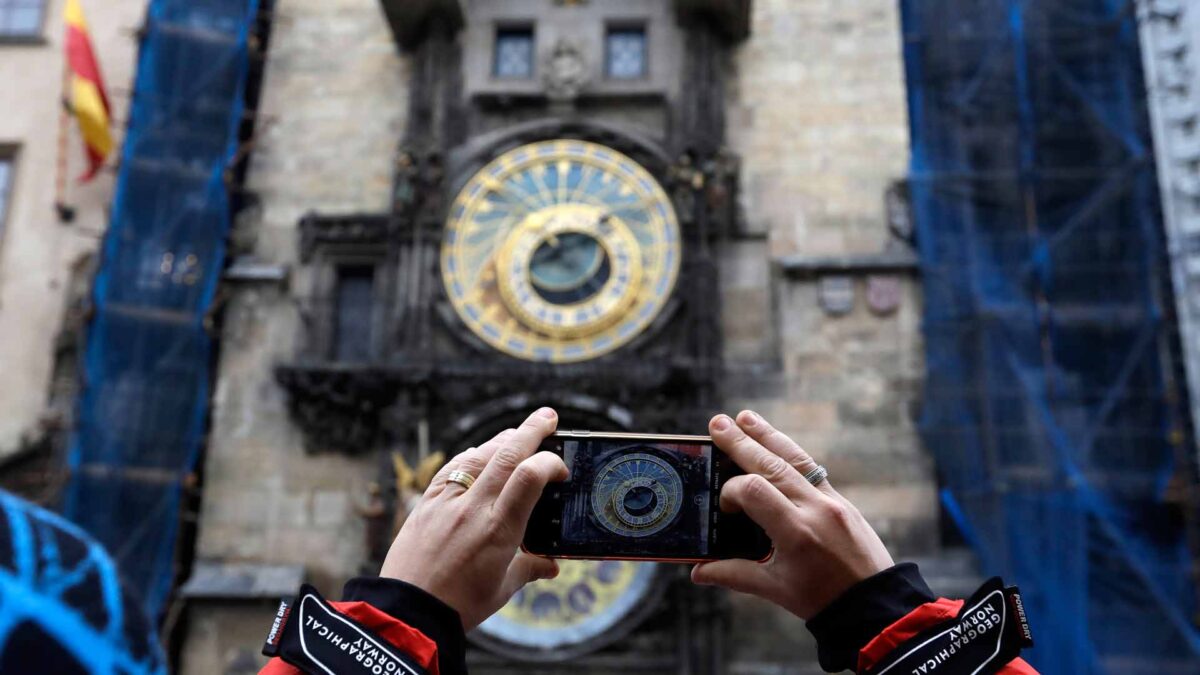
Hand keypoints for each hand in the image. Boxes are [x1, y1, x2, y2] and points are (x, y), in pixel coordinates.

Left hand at [380, 408, 567, 629]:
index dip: (550, 463)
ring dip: (500, 440)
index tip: (561, 469)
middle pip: (506, 454)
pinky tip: (478, 454)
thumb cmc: (458, 606)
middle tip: (548, 417)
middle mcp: (473, 509)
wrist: (407, 613)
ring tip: (517, 433)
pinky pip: (450, 469)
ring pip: (477, 456)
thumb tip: (552, 565)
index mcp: (499, 530)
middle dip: (531, 430)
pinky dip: (469, 456)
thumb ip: (529, 568)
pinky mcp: (425, 504)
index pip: (529, 477)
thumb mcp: (502, 589)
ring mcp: (446, 502)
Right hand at [692, 411, 893, 619]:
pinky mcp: (841, 499)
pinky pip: (811, 468)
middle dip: (742, 443)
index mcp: (796, 532)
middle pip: (772, 465)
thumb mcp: (775, 589)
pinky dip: (789, 453)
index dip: (731, 492)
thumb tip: (698, 572)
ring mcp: (832, 500)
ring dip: (768, 436)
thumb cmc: (823, 600)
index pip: (755, 491)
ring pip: (795, 458)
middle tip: (717, 423)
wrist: (874, 604)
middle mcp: (815, 508)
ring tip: (745, 417)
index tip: (723, 507)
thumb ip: (734, 575)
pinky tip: (774, 442)